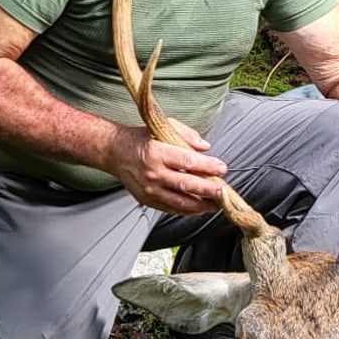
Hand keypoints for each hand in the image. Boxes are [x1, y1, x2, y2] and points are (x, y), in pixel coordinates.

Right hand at [109, 121, 228, 214]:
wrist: (115, 152)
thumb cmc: (140, 139)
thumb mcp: (163, 127)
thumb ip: (186, 135)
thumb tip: (206, 147)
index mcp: (157, 153)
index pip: (188, 162)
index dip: (208, 166)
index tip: (221, 168)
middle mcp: (153, 173)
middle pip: (187, 185)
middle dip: (209, 190)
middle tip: (224, 192)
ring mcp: (150, 189)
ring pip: (180, 202)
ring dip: (201, 205)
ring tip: (216, 204)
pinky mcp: (147, 200)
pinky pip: (170, 209)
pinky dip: (186, 210)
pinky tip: (198, 208)